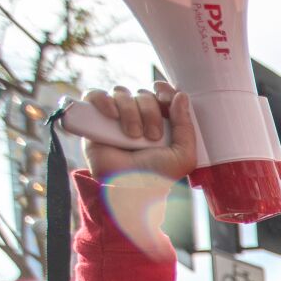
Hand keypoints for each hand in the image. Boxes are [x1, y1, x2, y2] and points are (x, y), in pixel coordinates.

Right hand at [75, 85, 199, 181]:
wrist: (129, 188)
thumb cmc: (156, 177)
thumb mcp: (183, 156)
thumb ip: (187, 126)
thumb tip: (181, 96)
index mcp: (159, 122)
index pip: (160, 93)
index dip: (164, 91)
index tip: (166, 99)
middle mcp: (138, 117)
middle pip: (143, 93)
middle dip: (150, 112)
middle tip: (152, 136)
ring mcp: (115, 117)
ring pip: (122, 93)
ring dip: (130, 111)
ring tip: (133, 136)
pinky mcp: (94, 119)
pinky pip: (96, 94)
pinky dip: (104, 100)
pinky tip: (112, 116)